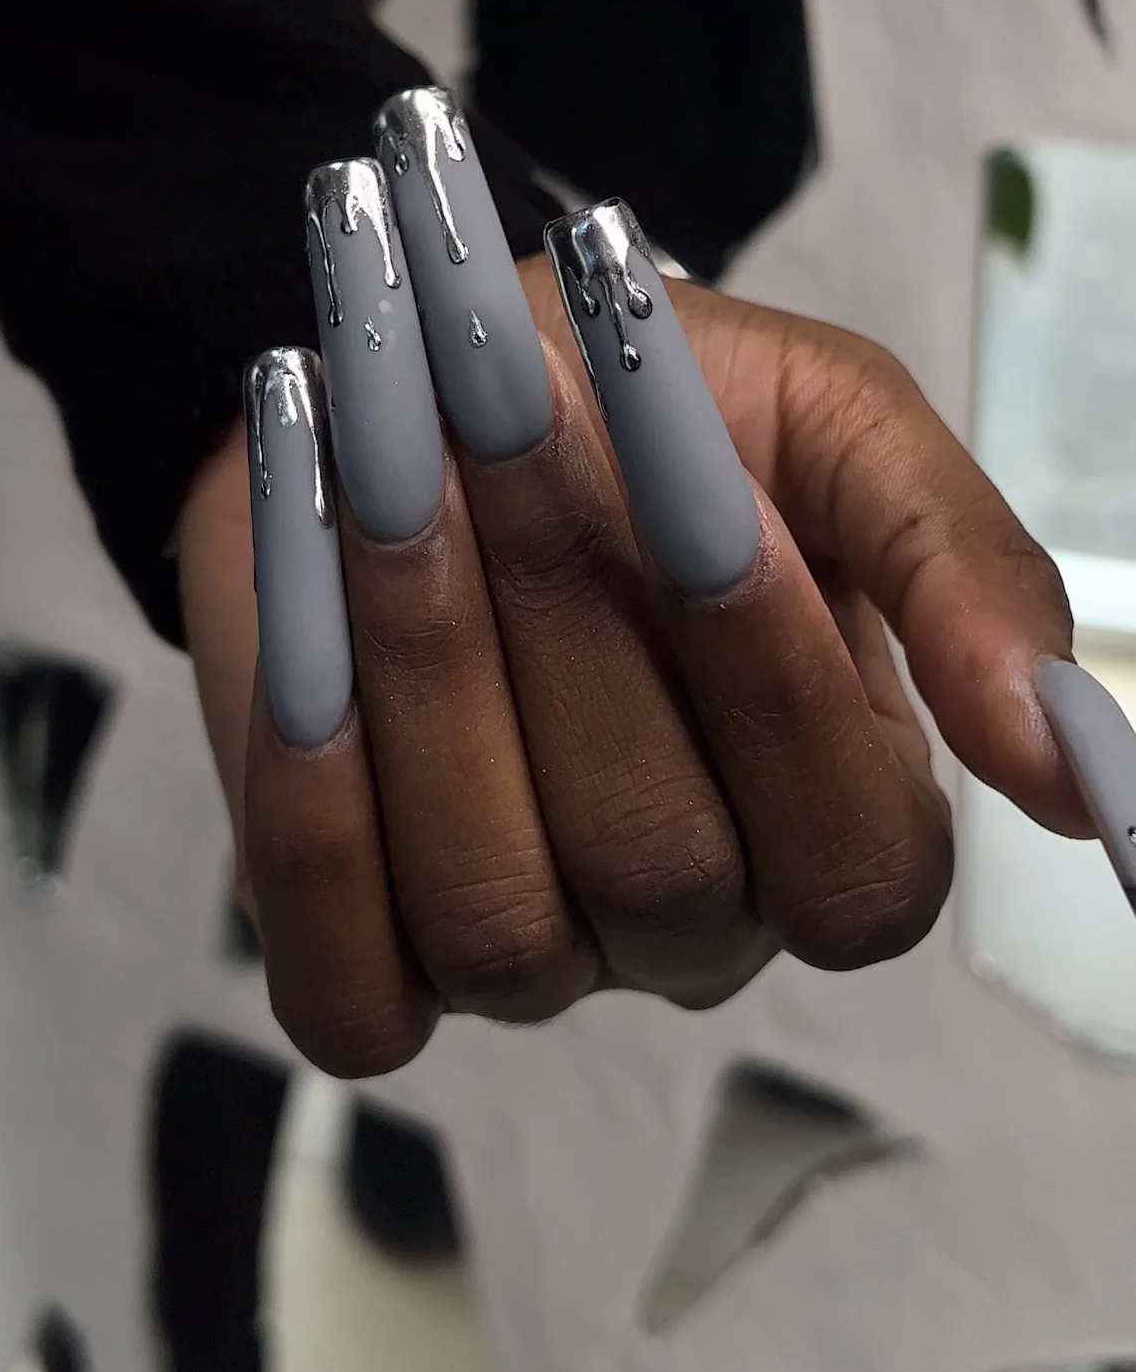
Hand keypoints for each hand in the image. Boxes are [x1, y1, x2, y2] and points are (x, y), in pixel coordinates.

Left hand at [178, 94, 1079, 1077]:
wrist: (421, 381)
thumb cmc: (650, 402)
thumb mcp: (835, 430)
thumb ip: (960, 569)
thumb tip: (1069, 763)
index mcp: (827, 813)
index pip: (856, 866)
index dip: (781, 689)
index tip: (708, 494)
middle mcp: (691, 920)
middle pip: (661, 869)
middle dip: (574, 618)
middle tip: (503, 401)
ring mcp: (528, 962)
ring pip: (500, 918)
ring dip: (433, 676)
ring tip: (387, 472)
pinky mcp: (361, 966)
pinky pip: (347, 990)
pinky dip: (318, 829)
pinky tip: (311, 666)